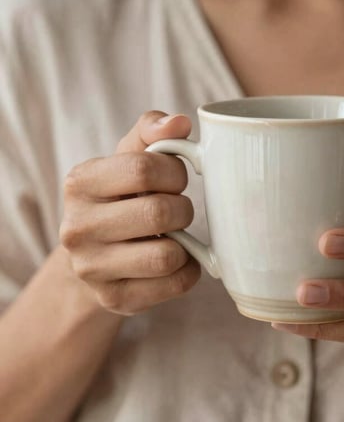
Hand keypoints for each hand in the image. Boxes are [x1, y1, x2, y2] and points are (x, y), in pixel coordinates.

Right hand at [60, 111, 200, 314]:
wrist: (98, 252)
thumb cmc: (123, 196)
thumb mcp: (130, 157)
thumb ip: (153, 132)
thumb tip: (180, 122)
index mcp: (80, 183)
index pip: (145, 169)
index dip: (175, 173)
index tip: (175, 180)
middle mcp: (76, 228)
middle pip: (159, 212)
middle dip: (183, 209)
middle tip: (177, 210)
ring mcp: (92, 269)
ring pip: (167, 256)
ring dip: (186, 243)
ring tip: (174, 235)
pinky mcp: (115, 299)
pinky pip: (175, 284)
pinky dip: (189, 269)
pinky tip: (178, 259)